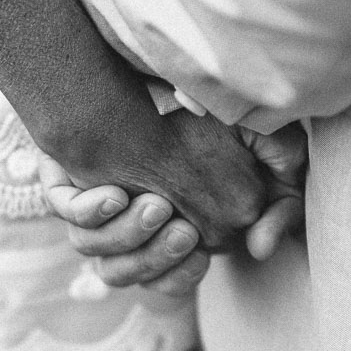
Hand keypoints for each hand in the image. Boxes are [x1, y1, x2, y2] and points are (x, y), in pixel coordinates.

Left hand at [41, 122, 306, 294]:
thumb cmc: (211, 112)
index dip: (183, 272)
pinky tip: (111, 193)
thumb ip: (280, 198)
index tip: (200, 246)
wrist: (150, 73)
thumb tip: (260, 248)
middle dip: (156, 255)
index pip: (172, 278)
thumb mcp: (264, 146)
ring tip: (153, 205)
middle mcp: (130, 230)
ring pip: (99, 256)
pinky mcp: (74, 184)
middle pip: (133, 273)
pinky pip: (71, 213)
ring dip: (124, 237)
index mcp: (172, 234)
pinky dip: (88, 210)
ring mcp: (99, 210)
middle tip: (179, 227)